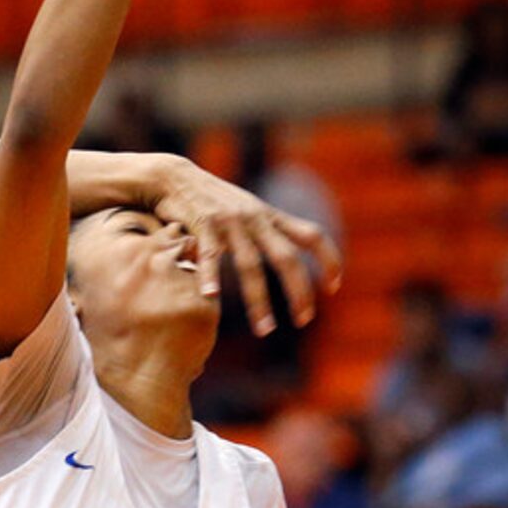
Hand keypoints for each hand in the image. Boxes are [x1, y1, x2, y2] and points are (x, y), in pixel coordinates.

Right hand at [151, 158, 343, 331]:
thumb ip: (265, 231)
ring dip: (260, 302)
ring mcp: (229, 221)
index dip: (329, 259)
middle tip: (304, 320)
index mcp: (269, 216)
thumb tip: (287, 257)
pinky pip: (209, 255)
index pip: (311, 235)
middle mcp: (255, 218)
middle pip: (287, 258)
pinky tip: (210, 297)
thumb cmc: (210, 200)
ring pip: (251, 266)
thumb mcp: (246, 210)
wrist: (173, 177)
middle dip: (299, 291)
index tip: (334, 286)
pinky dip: (209, 276)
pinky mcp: (202, 223)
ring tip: (266, 330)